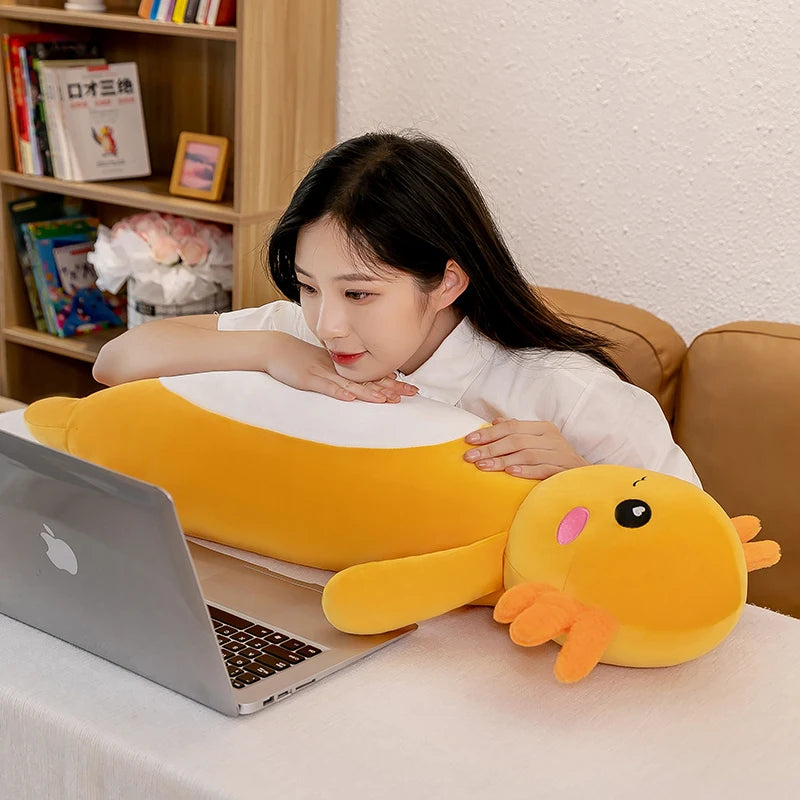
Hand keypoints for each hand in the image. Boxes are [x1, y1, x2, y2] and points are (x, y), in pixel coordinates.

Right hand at [263, 332, 417, 402]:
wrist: (274, 348)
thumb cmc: (299, 359)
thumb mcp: (324, 366)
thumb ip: (342, 376)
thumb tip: (362, 386)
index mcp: (343, 367)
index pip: (371, 375)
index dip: (392, 382)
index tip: (410, 389)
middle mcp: (337, 368)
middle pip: (367, 379)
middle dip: (390, 387)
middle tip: (412, 393)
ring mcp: (323, 372)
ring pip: (350, 383)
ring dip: (368, 392)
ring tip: (386, 399)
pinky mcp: (308, 378)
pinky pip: (325, 386)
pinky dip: (338, 391)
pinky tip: (349, 398)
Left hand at [463, 417, 588, 479]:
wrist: (588, 478)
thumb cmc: (556, 460)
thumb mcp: (538, 442)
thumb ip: (517, 432)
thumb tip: (494, 421)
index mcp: (543, 428)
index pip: (511, 426)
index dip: (489, 433)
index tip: (469, 440)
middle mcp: (552, 438)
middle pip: (516, 440)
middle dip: (490, 448)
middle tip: (470, 457)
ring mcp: (560, 454)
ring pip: (527, 454)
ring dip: (502, 461)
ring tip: (483, 467)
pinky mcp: (566, 470)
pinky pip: (543, 469)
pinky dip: (526, 471)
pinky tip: (510, 474)